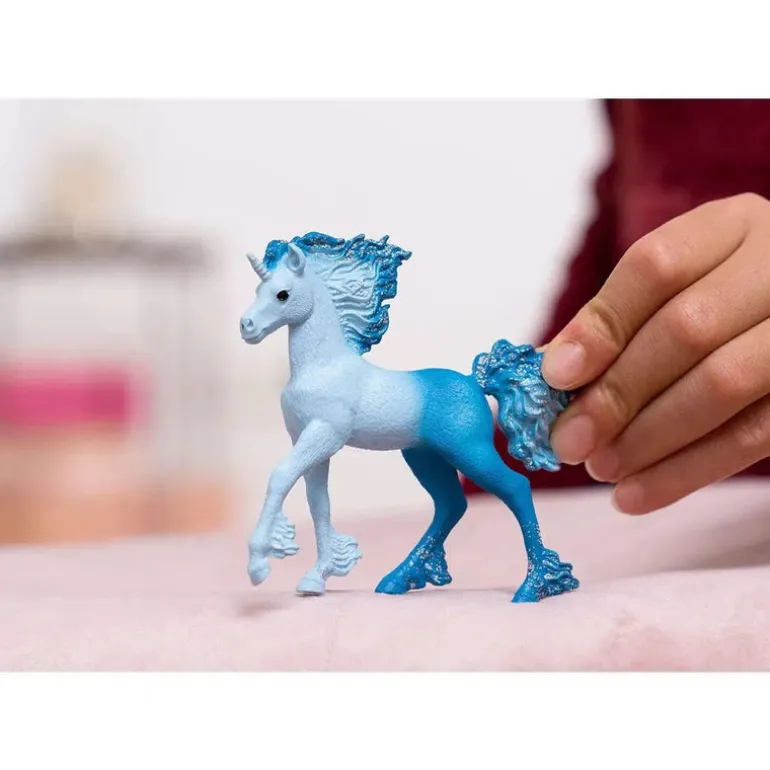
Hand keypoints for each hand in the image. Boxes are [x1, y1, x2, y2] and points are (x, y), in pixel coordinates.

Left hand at [540, 193, 769, 513]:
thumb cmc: (718, 300)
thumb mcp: (676, 288)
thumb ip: (616, 321)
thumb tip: (547, 374)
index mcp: (730, 227)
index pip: (656, 267)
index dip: (600, 325)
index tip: (555, 377)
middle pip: (687, 329)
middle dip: (616, 394)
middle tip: (568, 441)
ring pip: (723, 385)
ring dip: (648, 438)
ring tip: (600, 468)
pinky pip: (753, 436)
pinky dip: (686, 472)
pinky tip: (634, 495)